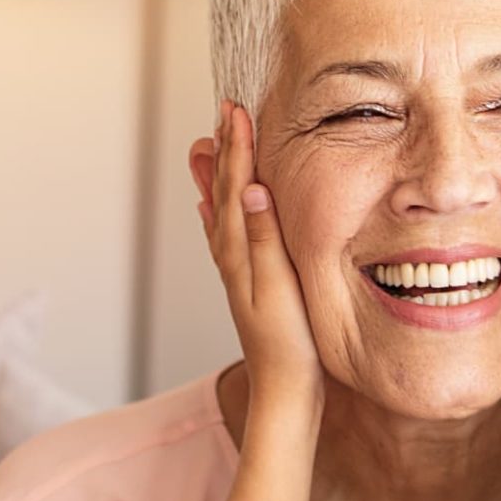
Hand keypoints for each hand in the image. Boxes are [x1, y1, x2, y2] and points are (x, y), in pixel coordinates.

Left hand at [196, 100, 319, 413]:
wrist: (285, 392)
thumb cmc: (288, 346)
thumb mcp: (281, 286)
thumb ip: (266, 237)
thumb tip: (252, 188)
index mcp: (240, 251)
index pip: (238, 185)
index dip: (238, 146)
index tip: (237, 109)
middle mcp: (232, 256)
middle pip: (225, 191)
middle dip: (226, 149)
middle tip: (225, 111)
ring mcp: (237, 271)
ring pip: (223, 210)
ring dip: (220, 175)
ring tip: (211, 144)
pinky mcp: (248, 284)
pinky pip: (227, 236)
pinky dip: (220, 213)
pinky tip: (213, 207)